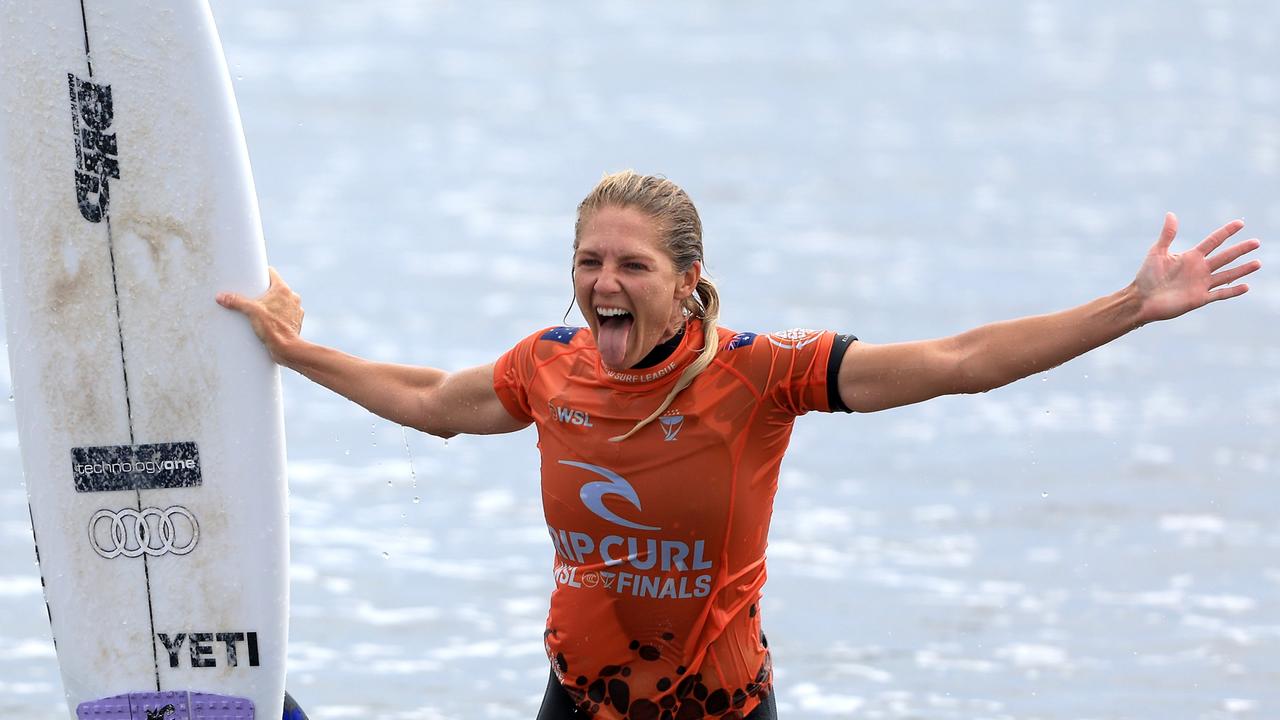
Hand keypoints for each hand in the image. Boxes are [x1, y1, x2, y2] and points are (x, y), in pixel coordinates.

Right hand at [216, 267, 304, 363]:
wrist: (287, 348)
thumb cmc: (272, 328)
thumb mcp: (251, 312)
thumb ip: (236, 302)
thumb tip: (220, 296)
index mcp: (283, 289)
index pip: (271, 273)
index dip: (261, 273)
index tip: (252, 276)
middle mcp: (292, 296)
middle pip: (275, 287)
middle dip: (264, 291)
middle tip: (251, 295)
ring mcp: (296, 309)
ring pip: (281, 301)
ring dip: (271, 303)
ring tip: (258, 310)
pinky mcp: (295, 320)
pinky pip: (285, 313)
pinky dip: (277, 314)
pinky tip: (267, 320)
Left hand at [1132, 213, 1261, 324]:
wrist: (1141, 299)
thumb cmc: (1146, 276)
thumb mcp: (1157, 252)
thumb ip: (1167, 235)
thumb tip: (1171, 214)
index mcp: (1191, 256)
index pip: (1213, 241)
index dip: (1226, 232)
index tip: (1240, 223)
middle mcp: (1199, 269)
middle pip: (1225, 257)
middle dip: (1240, 249)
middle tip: (1256, 242)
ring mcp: (1201, 284)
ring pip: (1227, 275)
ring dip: (1242, 269)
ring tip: (1258, 263)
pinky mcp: (1199, 298)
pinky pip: (1220, 294)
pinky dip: (1232, 291)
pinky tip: (1246, 286)